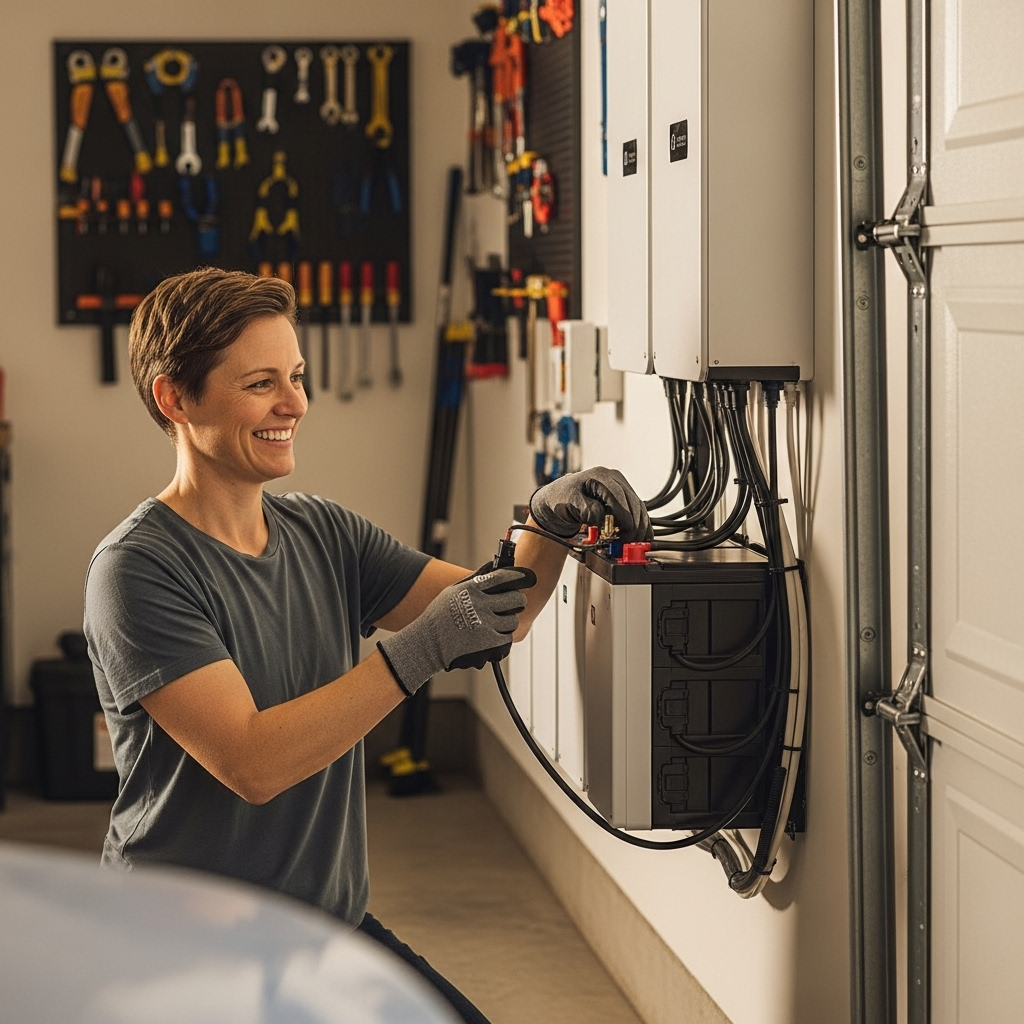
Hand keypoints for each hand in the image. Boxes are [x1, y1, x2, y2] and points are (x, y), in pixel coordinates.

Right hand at [377, 566, 536, 694]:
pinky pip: (507, 638)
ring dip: (508, 622)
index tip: (525, 578)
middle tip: (513, 604)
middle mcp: (480, 604)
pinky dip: (502, 638)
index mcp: (471, 589)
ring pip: (513, 620)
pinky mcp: (487, 642)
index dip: (518, 576)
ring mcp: (484, 623)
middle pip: (516, 599)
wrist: (427, 643)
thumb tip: (493, 567)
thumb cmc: (439, 616)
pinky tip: (492, 635)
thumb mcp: (453, 591)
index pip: (503, 577)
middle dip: (517, 601)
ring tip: (497, 622)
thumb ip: (475, 580)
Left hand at [530, 467, 651, 542]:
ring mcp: (619, 488)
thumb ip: (587, 509)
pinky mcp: (622, 499)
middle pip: (633, 501)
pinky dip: (639, 525)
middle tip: (630, 541)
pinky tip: (639, 536)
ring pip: (638, 507)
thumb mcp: (570, 502)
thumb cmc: (561, 498)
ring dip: (639, 526)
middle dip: (634, 523)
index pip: (619, 495)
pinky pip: (636, 511)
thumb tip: (602, 517)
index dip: (625, 514)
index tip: (627, 530)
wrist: (558, 500)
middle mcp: (613, 479)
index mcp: (600, 476)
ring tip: (633, 542)